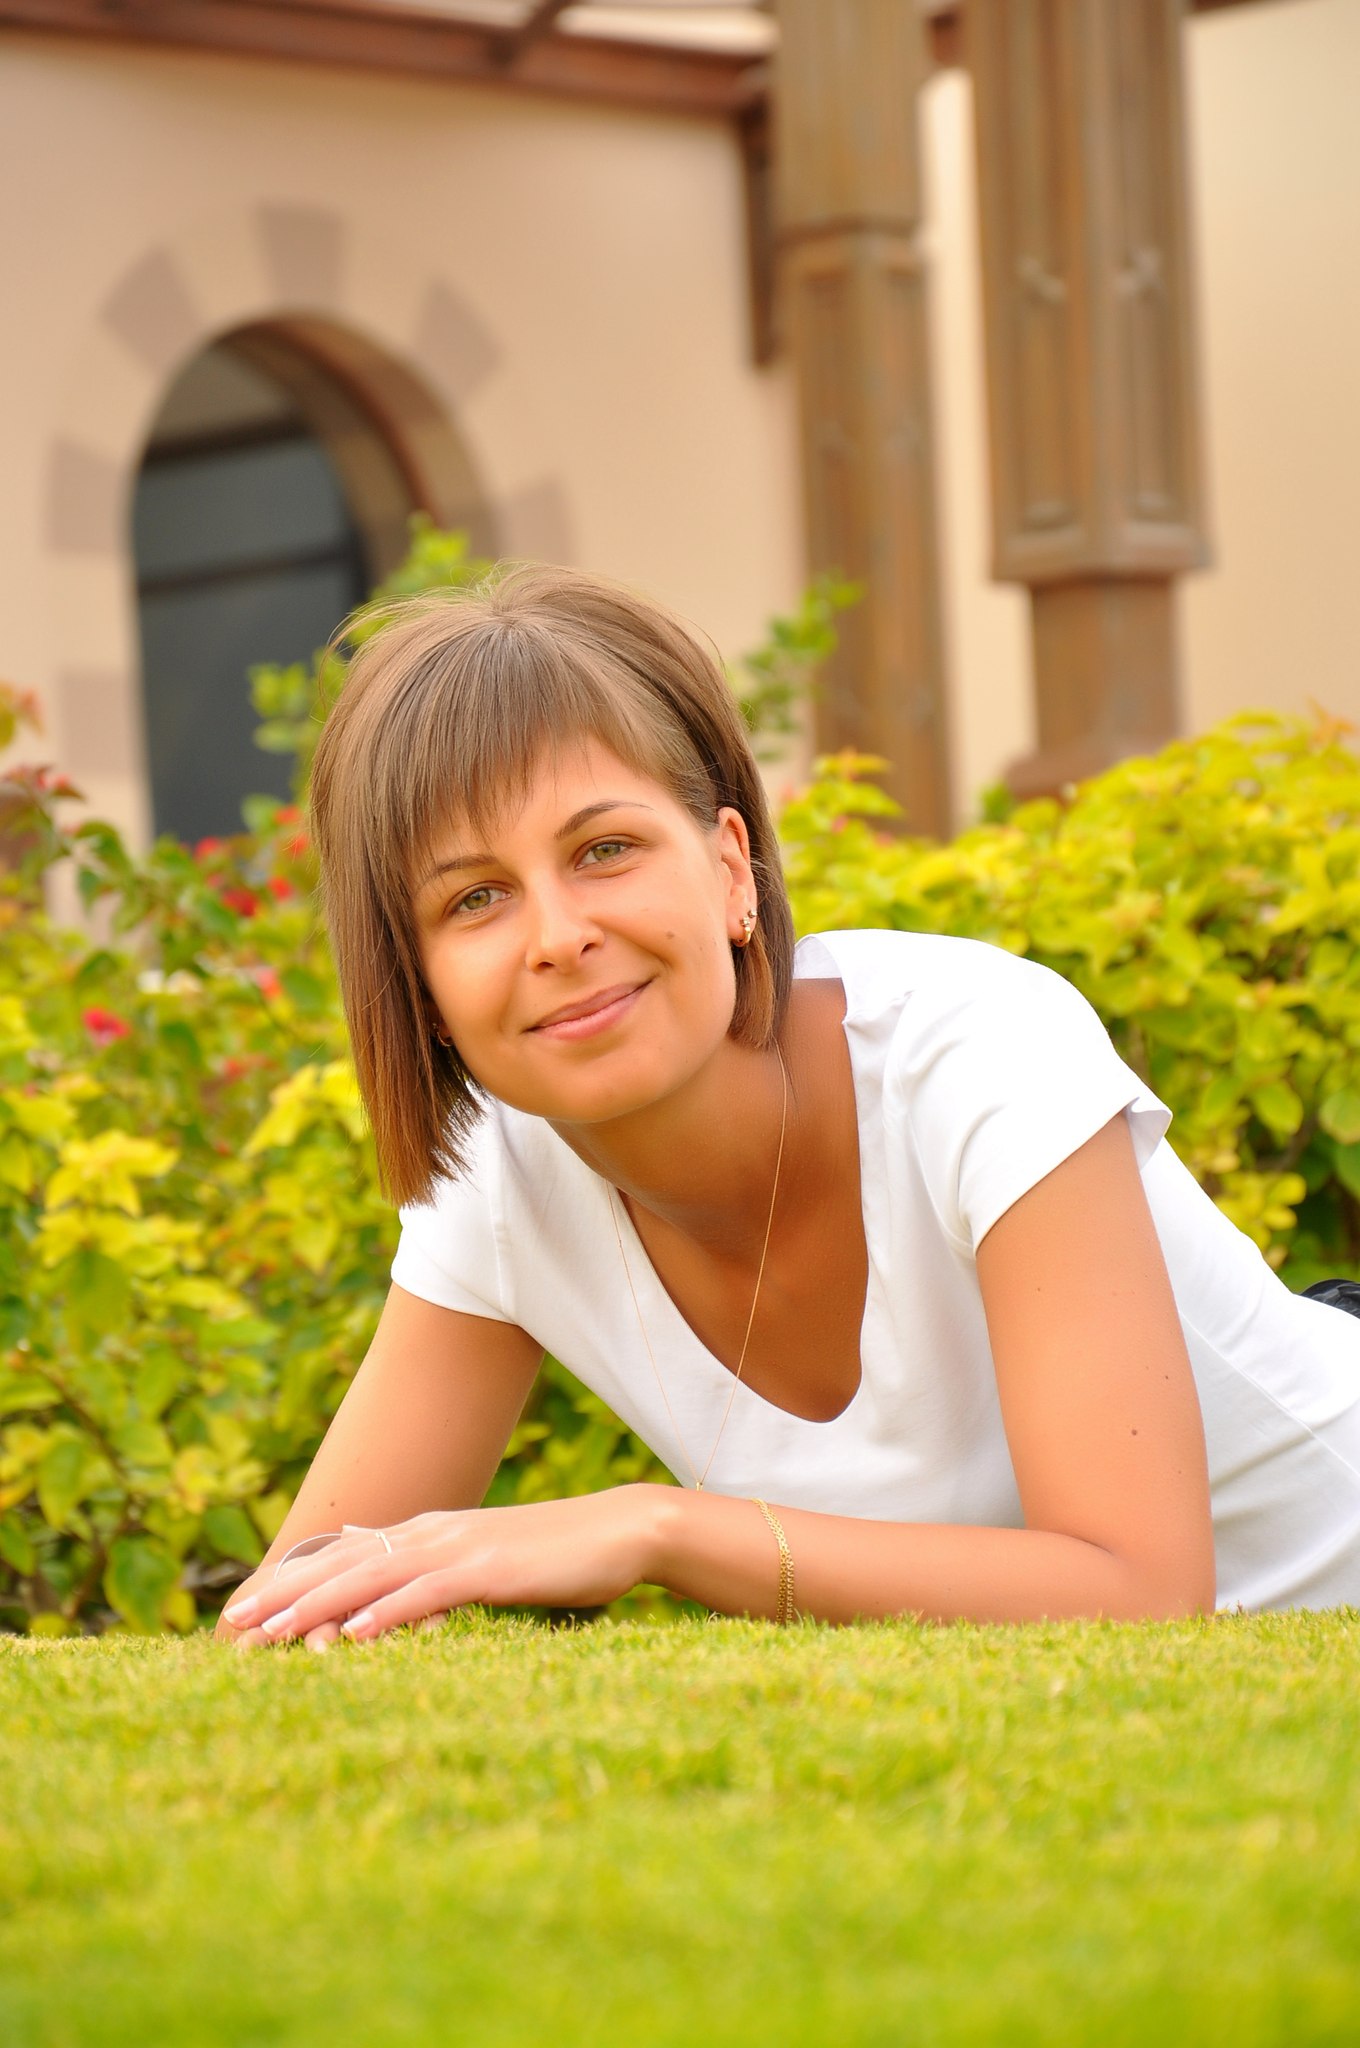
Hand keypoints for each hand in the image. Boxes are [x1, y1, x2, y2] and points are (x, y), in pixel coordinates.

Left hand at [218, 1486, 665, 1644]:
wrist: (621, 1530)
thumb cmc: (557, 1555)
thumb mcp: (483, 1561)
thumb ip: (430, 1568)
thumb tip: (376, 1570)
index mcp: (429, 1534)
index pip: (345, 1557)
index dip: (290, 1582)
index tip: (241, 1612)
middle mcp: (433, 1533)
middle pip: (343, 1564)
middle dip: (283, 1594)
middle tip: (231, 1625)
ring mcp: (460, 1547)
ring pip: (373, 1576)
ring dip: (318, 1605)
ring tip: (270, 1632)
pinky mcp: (490, 1569)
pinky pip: (428, 1593)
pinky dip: (388, 1611)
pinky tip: (355, 1634)